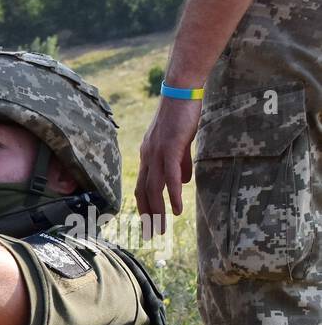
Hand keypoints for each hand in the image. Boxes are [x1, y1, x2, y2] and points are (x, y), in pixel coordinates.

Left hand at [135, 96, 202, 235]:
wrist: (182, 91)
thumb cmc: (182, 114)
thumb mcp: (180, 143)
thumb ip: (181, 163)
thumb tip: (183, 183)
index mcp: (147, 155)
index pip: (142, 186)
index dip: (144, 205)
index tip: (148, 222)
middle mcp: (147, 157)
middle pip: (144, 192)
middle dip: (148, 215)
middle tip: (152, 234)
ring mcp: (156, 153)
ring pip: (155, 188)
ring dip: (158, 211)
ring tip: (162, 228)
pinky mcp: (170, 148)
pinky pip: (169, 177)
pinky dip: (172, 195)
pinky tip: (176, 210)